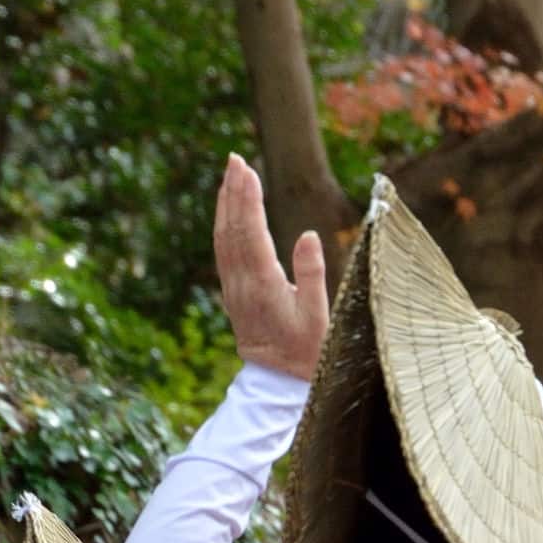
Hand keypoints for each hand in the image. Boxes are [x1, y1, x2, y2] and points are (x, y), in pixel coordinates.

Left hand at [213, 154, 328, 380]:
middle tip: (235, 160)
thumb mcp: (320, 316)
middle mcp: (242, 283)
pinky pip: (222, 249)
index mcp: (263, 285)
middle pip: (232, 228)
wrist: (278, 382)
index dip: (248, 200)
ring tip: (230, 175)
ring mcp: (233, 287)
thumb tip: (306, 233)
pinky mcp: (233, 291)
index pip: (251, 233)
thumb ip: (313, 274)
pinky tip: (228, 210)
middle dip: (233, 192)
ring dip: (225, 204)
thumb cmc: (308, 352)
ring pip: (222, 237)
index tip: (248, 171)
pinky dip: (224, 223)